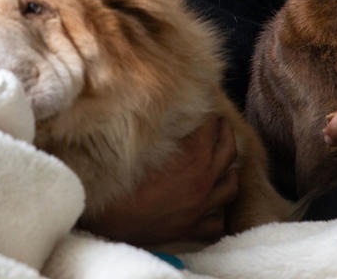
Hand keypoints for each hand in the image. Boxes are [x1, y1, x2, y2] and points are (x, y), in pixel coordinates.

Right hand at [78, 114, 239, 246]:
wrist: (105, 221)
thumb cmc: (117, 181)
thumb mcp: (143, 146)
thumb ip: (165, 130)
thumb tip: (173, 113)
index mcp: (193, 158)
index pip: (211, 126)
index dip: (207, 114)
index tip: (203, 106)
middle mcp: (204, 181)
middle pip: (229, 151)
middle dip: (225, 133)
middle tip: (219, 124)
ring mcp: (201, 208)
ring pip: (231, 186)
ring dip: (229, 171)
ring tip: (224, 163)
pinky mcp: (192, 230)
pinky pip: (218, 222)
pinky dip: (218, 211)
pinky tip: (212, 204)